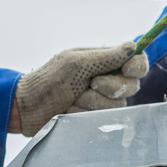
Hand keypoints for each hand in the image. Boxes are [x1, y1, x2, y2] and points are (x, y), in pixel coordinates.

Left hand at [13, 43, 149, 136]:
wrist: (28, 107)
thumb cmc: (48, 80)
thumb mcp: (76, 63)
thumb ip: (106, 57)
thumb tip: (133, 46)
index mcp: (104, 62)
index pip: (136, 62)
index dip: (137, 66)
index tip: (128, 69)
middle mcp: (107, 80)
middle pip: (132, 86)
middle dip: (110, 86)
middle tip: (89, 84)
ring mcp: (102, 101)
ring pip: (119, 105)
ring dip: (94, 103)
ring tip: (74, 99)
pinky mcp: (95, 118)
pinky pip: (104, 119)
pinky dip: (85, 114)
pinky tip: (71, 111)